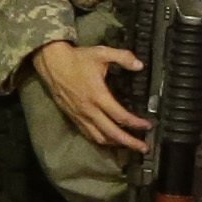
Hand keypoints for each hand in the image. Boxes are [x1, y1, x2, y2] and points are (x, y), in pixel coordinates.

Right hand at [32, 40, 149, 152]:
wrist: (52, 63)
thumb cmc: (77, 58)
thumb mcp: (102, 53)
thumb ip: (122, 57)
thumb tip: (140, 65)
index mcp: (98, 95)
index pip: (120, 116)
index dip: (136, 123)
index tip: (148, 126)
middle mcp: (89, 110)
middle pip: (112, 133)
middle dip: (130, 142)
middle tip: (144, 148)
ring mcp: (80, 116)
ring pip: (100, 137)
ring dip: (116, 144)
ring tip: (129, 145)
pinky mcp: (73, 117)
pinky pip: (89, 134)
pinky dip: (101, 139)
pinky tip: (109, 139)